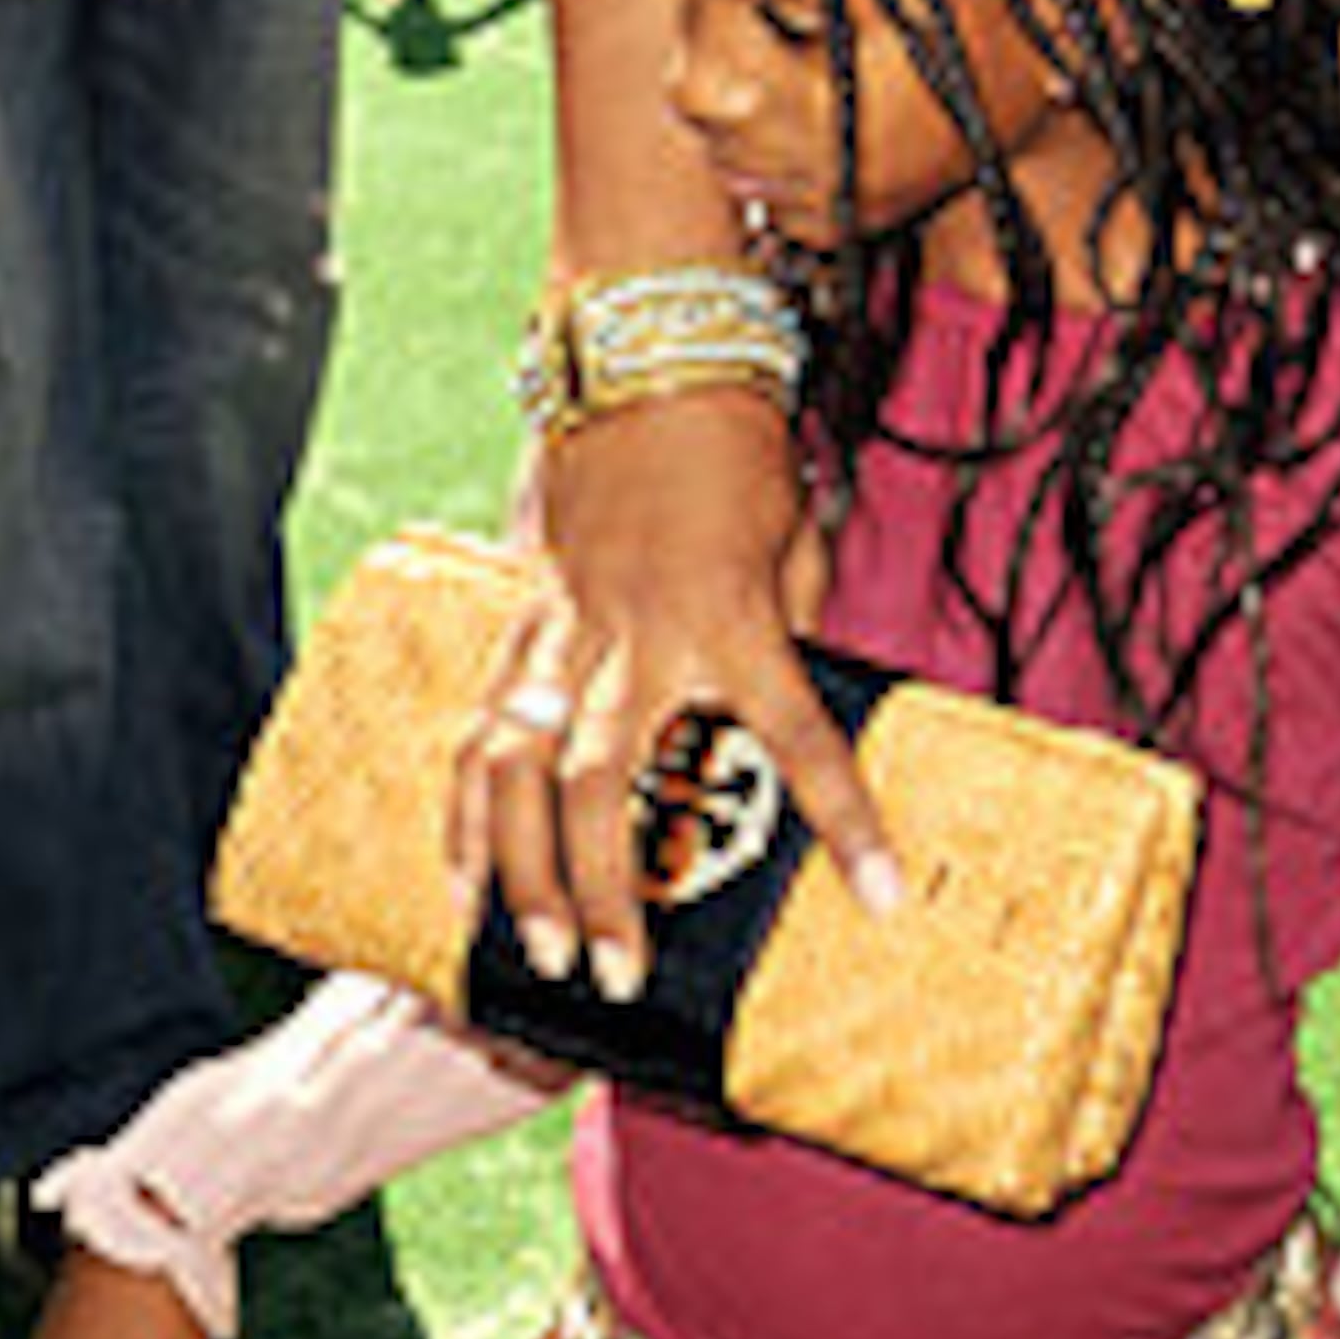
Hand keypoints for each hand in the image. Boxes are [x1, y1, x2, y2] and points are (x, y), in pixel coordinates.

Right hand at [452, 387, 885, 992]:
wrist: (649, 359)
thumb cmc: (742, 448)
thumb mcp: (798, 538)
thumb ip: (795, 631)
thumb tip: (791, 712)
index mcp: (731, 619)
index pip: (801, 738)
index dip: (847, 821)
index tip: (881, 898)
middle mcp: (639, 636)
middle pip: (610, 785)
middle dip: (609, 890)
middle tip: (622, 979)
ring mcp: (566, 631)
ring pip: (522, 770)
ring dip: (518, 871)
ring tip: (528, 957)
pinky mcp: (522, 620)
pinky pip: (481, 727)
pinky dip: (465, 811)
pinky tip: (457, 883)